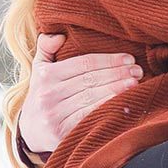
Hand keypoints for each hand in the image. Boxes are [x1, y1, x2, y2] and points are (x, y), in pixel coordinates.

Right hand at [19, 33, 142, 156]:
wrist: (30, 131)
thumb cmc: (42, 94)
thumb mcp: (39, 69)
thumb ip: (46, 48)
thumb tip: (58, 35)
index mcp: (46, 75)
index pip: (84, 63)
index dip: (109, 60)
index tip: (129, 58)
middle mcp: (49, 94)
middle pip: (91, 80)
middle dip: (118, 73)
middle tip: (137, 70)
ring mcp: (55, 115)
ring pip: (92, 98)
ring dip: (117, 90)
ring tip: (135, 83)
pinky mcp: (62, 132)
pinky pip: (89, 117)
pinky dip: (107, 108)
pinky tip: (123, 102)